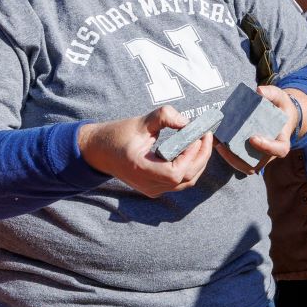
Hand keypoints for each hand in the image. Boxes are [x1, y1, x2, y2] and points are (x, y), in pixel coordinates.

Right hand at [79, 105, 212, 197]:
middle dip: (201, 156)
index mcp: (141, 170)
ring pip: (186, 182)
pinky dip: (191, 167)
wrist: (99, 152)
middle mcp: (148, 185)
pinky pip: (180, 182)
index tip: (197, 135)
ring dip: (199, 162)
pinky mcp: (156, 188)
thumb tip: (188, 121)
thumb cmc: (118, 135)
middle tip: (207, 135)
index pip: (175, 172)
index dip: (191, 156)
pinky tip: (193, 150)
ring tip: (203, 141)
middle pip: (186, 178)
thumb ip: (164, 116)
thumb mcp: (140, 122)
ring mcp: (153, 190)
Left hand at [212, 83, 306, 175]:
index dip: (267, 147)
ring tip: (216, 143)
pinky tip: (216, 141)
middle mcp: (271, 152)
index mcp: (282, 140)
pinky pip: (238, 160)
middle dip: (238, 158)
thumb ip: (271, 93)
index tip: (253, 138)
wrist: (279, 115)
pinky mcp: (249, 154)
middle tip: (223, 145)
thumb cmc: (279, 106)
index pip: (279, 150)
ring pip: (245, 166)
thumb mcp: (279, 96)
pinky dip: (226, 154)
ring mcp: (259, 156)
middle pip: (256, 164)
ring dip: (229, 158)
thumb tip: (258, 91)